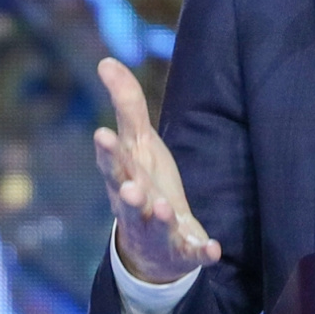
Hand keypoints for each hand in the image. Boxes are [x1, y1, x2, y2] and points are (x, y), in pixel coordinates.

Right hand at [94, 57, 220, 282]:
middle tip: (130, 187)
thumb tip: (106, 61)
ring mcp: (158, 231)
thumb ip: (126, 104)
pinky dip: (202, 252)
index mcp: (125, 178)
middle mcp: (137, 206)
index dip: (107, 151)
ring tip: (165, 207)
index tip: (101, 135)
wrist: (150, 248)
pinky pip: (193, 252)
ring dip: (161, 217)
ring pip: (157, 226)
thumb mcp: (136, 143)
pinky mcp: (182, 250)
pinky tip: (213, 250)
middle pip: (129, 200)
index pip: (113, 163)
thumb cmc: (142, 182)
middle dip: (128, 194)